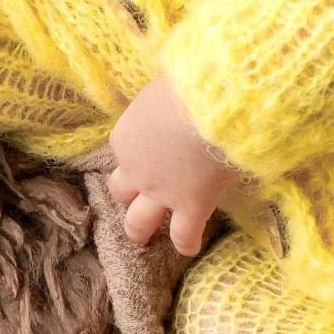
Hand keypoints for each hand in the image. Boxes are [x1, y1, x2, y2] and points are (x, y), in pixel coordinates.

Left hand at [109, 77, 238, 255]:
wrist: (212, 105)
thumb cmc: (187, 85)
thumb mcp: (160, 88)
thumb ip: (158, 103)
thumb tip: (167, 99)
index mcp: (125, 137)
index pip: (125, 151)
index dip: (138, 153)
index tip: (153, 150)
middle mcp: (136, 169)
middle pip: (120, 190)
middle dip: (127, 195)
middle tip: (134, 199)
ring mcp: (161, 192)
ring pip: (139, 221)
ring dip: (139, 229)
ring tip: (142, 237)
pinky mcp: (191, 206)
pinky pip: (184, 234)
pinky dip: (186, 242)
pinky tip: (189, 248)